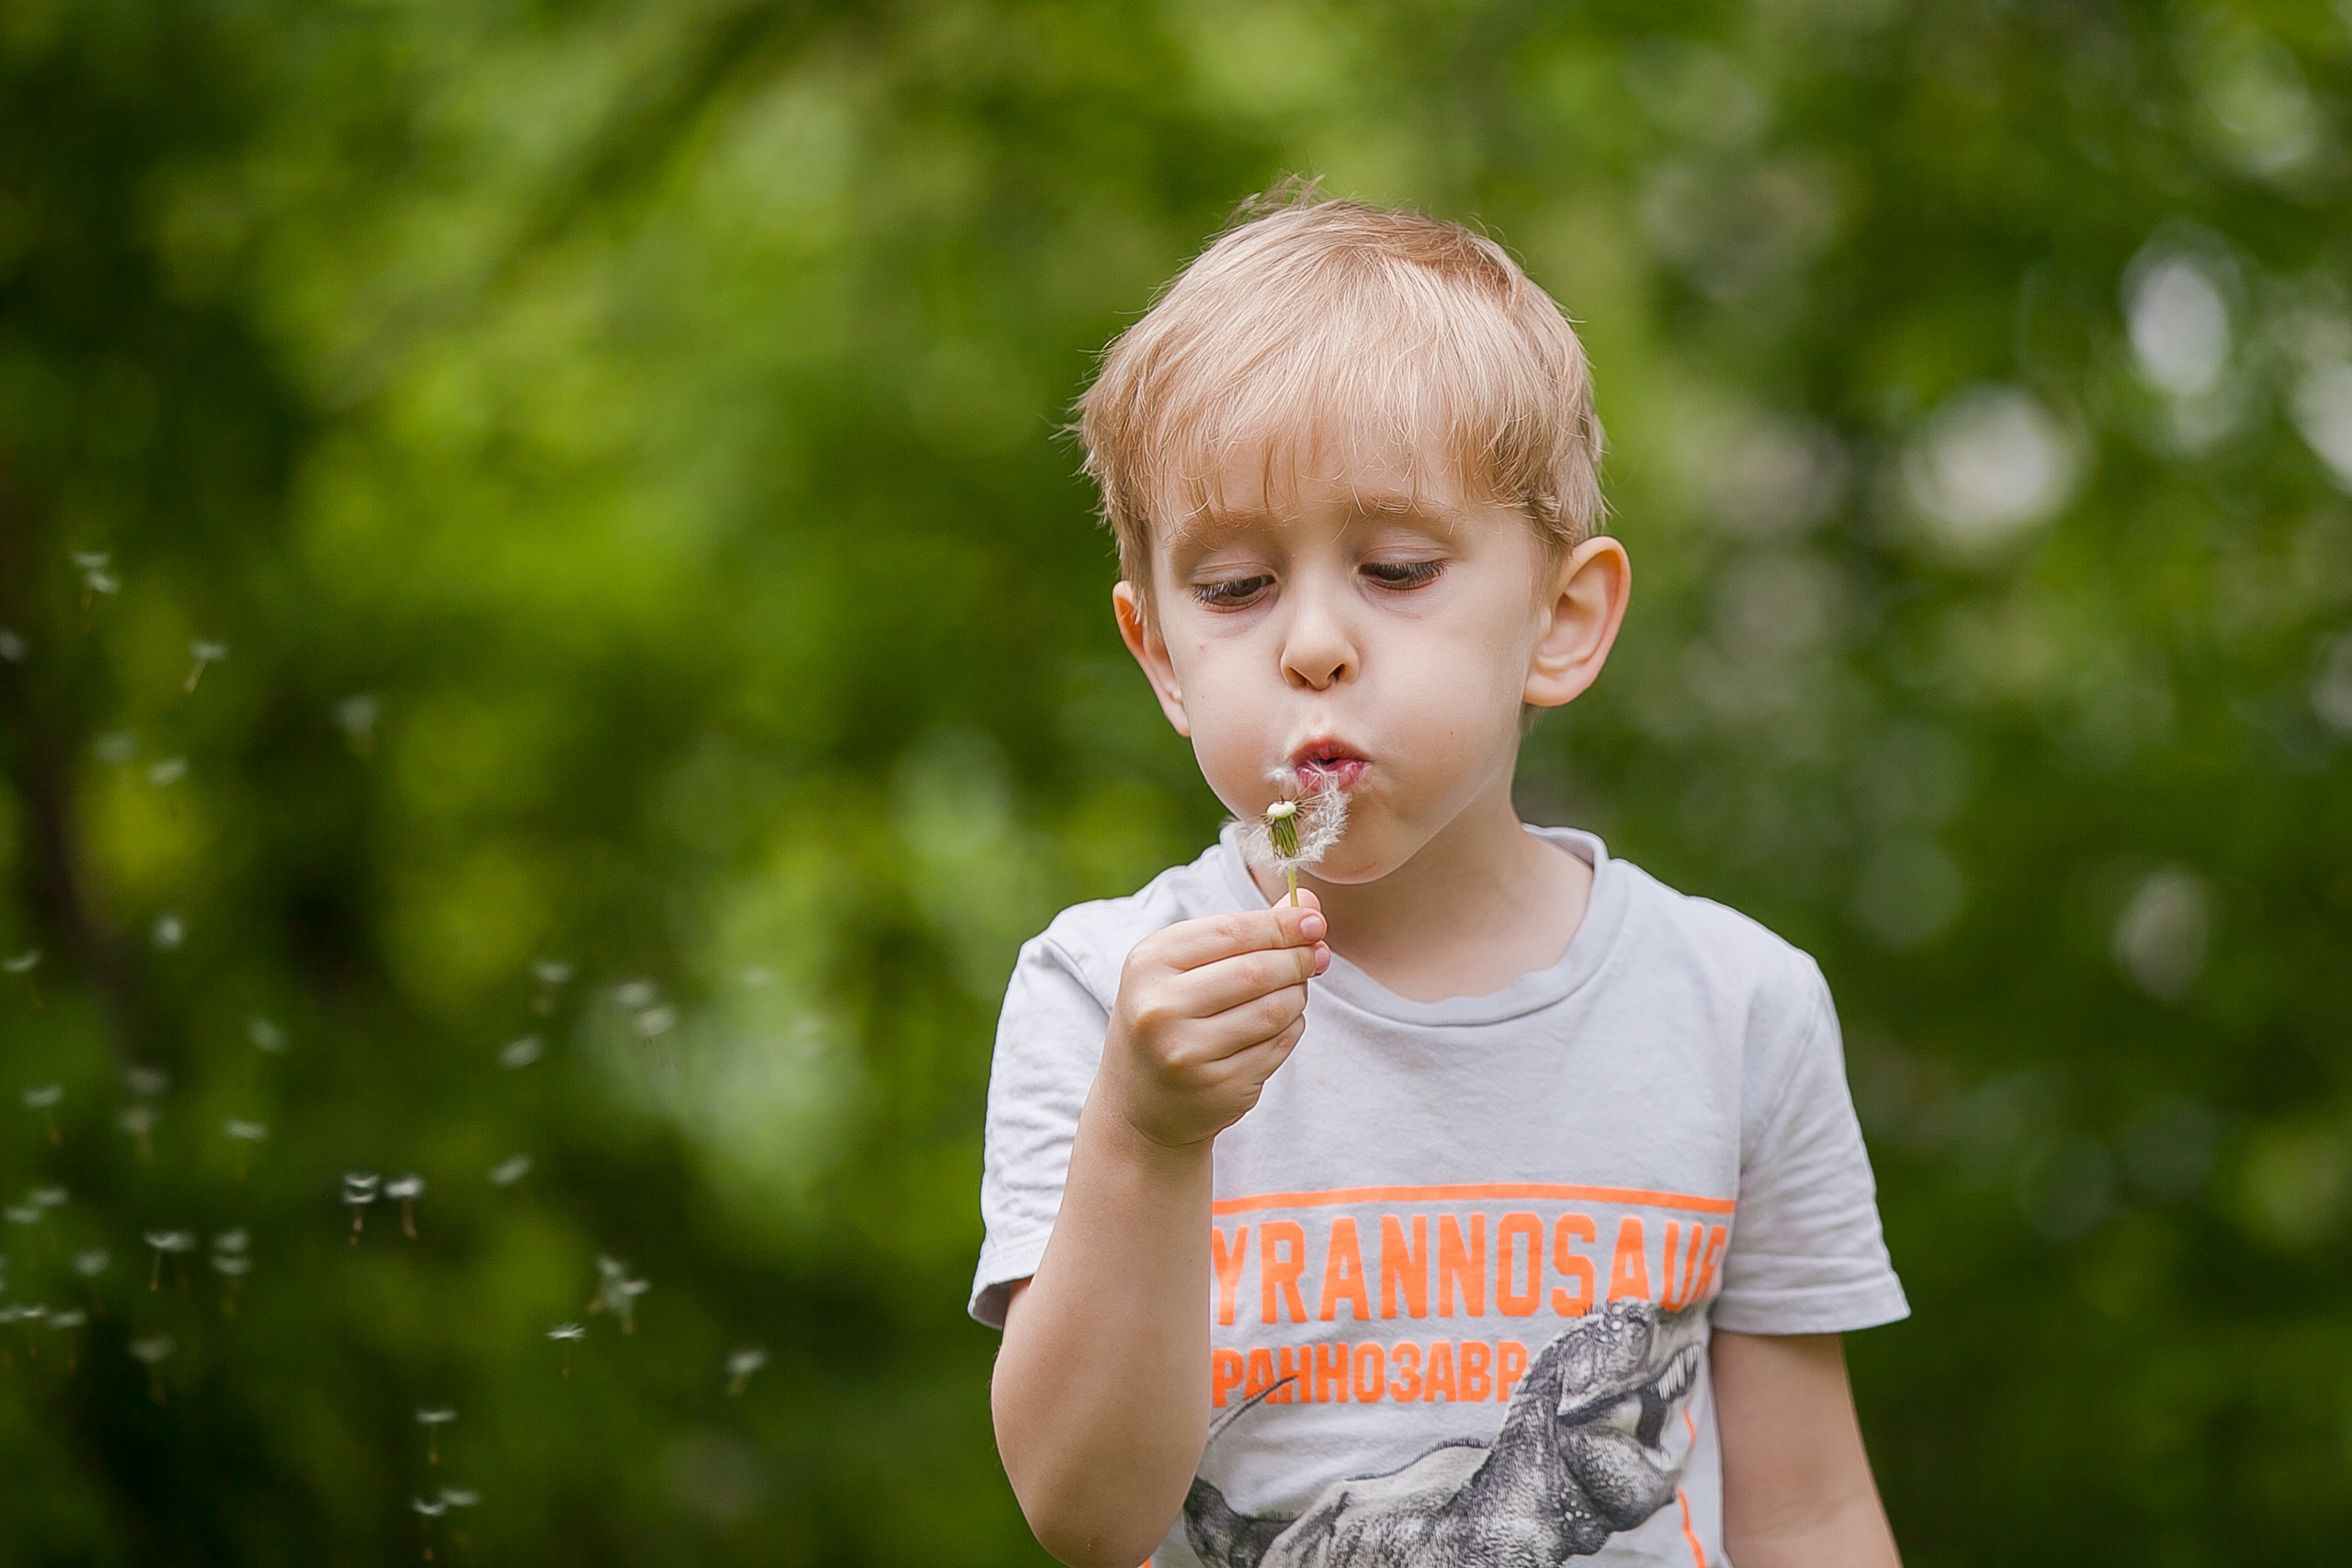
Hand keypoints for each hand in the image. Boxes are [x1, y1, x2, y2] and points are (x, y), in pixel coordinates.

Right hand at [1099, 893, 1330, 1148]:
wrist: (1139, 1105)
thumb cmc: (1168, 1018)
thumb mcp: (1186, 967)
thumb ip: (1244, 932)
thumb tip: (1308, 904)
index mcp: (1149, 964)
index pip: (1231, 932)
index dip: (1281, 924)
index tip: (1314, 921)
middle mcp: (1161, 1008)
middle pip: (1257, 971)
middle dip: (1298, 959)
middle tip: (1317, 956)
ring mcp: (1188, 1053)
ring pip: (1275, 1010)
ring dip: (1298, 995)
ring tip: (1295, 991)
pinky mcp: (1218, 1087)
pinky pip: (1278, 1046)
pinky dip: (1291, 1028)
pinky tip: (1281, 1025)